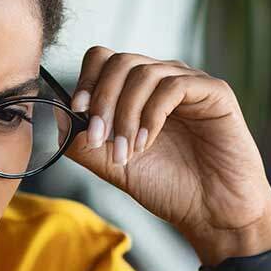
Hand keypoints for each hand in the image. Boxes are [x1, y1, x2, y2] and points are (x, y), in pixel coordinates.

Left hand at [62, 46, 270, 265]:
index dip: (86, 80)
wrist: (210, 211)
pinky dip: (151, 116)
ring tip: (126, 151)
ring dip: (125, 115)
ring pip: (143, 74)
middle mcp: (162, 80)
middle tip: (99, 138)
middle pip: (120, 61)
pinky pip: (173, 87)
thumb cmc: (167, 186)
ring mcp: (189, 83)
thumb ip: (83, 142)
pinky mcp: (214, 92)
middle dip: (102, 100)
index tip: (77, 111)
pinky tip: (147, 143)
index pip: (105, 60)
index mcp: (138, 92)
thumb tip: (56, 114)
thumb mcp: (112, 165)